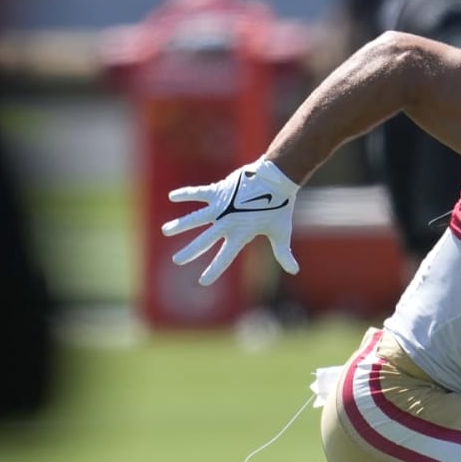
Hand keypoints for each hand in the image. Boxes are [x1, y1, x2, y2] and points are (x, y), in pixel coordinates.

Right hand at [162, 159, 300, 285]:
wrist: (276, 179)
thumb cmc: (279, 207)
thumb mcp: (281, 232)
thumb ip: (283, 253)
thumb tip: (294, 271)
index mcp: (241, 235)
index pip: (224, 257)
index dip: (214, 270)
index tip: (203, 281)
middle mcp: (228, 223)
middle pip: (205, 241)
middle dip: (190, 252)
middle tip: (177, 260)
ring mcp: (221, 207)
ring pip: (195, 218)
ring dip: (180, 224)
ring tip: (166, 231)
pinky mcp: (218, 191)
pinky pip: (198, 193)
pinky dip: (185, 194)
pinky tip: (171, 196)